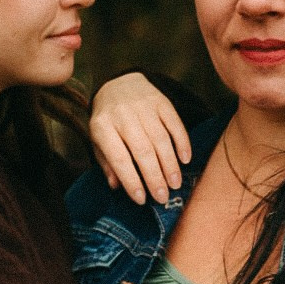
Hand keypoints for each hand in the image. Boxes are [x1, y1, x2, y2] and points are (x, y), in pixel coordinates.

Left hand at [90, 73, 191, 205]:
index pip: (119, 157)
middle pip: (142, 150)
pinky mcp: (161, 101)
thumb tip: (117, 186)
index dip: (131, 180)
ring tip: (175, 184)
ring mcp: (143, 106)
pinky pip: (174, 123)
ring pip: (160, 139)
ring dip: (170, 164)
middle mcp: (123, 115)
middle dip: (154, 177)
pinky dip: (182, 142)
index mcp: (102, 126)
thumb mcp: (98, 140)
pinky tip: (185, 159)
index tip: (141, 199)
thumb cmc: (109, 121)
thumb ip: (107, 163)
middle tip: (163, 197)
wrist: (119, 84)